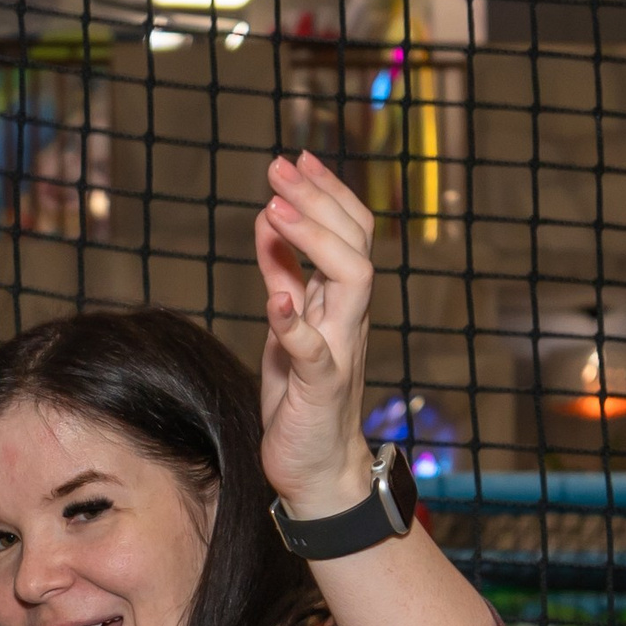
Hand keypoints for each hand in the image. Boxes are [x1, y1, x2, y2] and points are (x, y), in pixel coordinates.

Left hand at [255, 152, 378, 516]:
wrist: (316, 468)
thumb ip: (282, 272)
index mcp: (341, 302)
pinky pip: (315, 351)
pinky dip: (295, 323)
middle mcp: (349, 319)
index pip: (352, 230)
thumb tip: (268, 219)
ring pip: (353, 282)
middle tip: (280, 167)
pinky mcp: (320, 388)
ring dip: (315, 241)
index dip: (327, 190)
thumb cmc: (301, 397)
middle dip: (319, 199)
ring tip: (277, 211)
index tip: (296, 158)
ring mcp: (340, 351)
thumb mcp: (286, 323)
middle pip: (357, 242)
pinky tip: (275, 296)